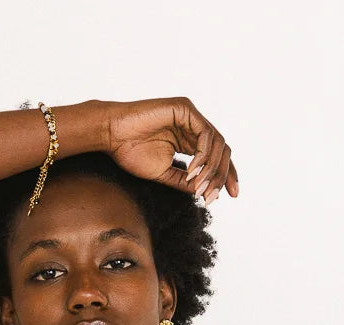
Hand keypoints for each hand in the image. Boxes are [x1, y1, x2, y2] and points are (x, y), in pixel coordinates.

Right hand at [102, 97, 238, 204]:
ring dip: (212, 169)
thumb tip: (205, 192)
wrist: (112, 135)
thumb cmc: (131, 152)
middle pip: (222, 150)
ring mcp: (190, 116)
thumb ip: (185, 181)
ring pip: (217, 143)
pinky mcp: (184, 108)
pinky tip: (194, 170)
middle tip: (214, 196)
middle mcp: (193, 126)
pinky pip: (205, 133)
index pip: (217, 157)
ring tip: (200, 187)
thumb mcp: (164, 173)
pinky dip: (203, 155)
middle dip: (224, 175)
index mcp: (190, 140)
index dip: (227, 175)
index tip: (232, 195)